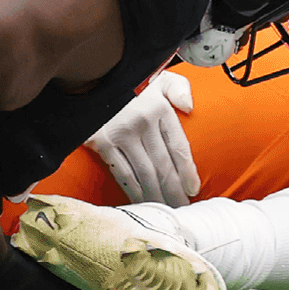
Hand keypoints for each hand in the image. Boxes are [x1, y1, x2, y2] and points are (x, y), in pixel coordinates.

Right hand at [87, 70, 200, 206]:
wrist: (94, 79)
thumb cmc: (133, 84)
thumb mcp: (160, 78)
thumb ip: (179, 88)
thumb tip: (189, 106)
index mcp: (160, 108)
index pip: (179, 146)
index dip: (188, 171)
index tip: (194, 190)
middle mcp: (142, 121)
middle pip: (163, 165)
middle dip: (175, 191)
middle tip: (184, 209)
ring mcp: (120, 133)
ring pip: (145, 174)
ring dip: (157, 196)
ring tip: (167, 211)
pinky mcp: (102, 143)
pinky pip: (123, 174)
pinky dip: (135, 192)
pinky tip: (143, 203)